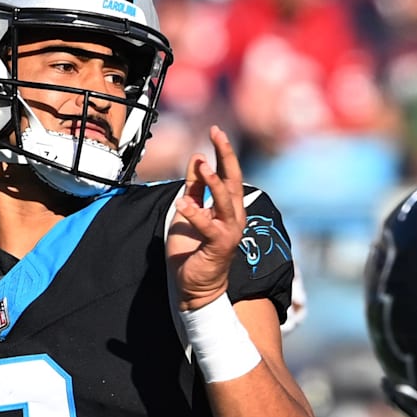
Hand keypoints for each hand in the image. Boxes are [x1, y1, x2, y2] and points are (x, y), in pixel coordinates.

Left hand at [166, 126, 245, 310]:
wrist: (195, 285)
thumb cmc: (193, 247)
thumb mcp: (188, 209)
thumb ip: (194, 187)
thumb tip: (197, 158)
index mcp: (228, 206)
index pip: (229, 173)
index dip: (222, 152)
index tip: (215, 131)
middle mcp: (233, 216)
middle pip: (233, 180)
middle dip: (225, 156)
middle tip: (217, 134)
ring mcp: (229, 231)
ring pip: (225, 201)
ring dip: (214, 182)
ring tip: (203, 165)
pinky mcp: (219, 246)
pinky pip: (208, 226)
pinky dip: (196, 213)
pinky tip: (183, 202)